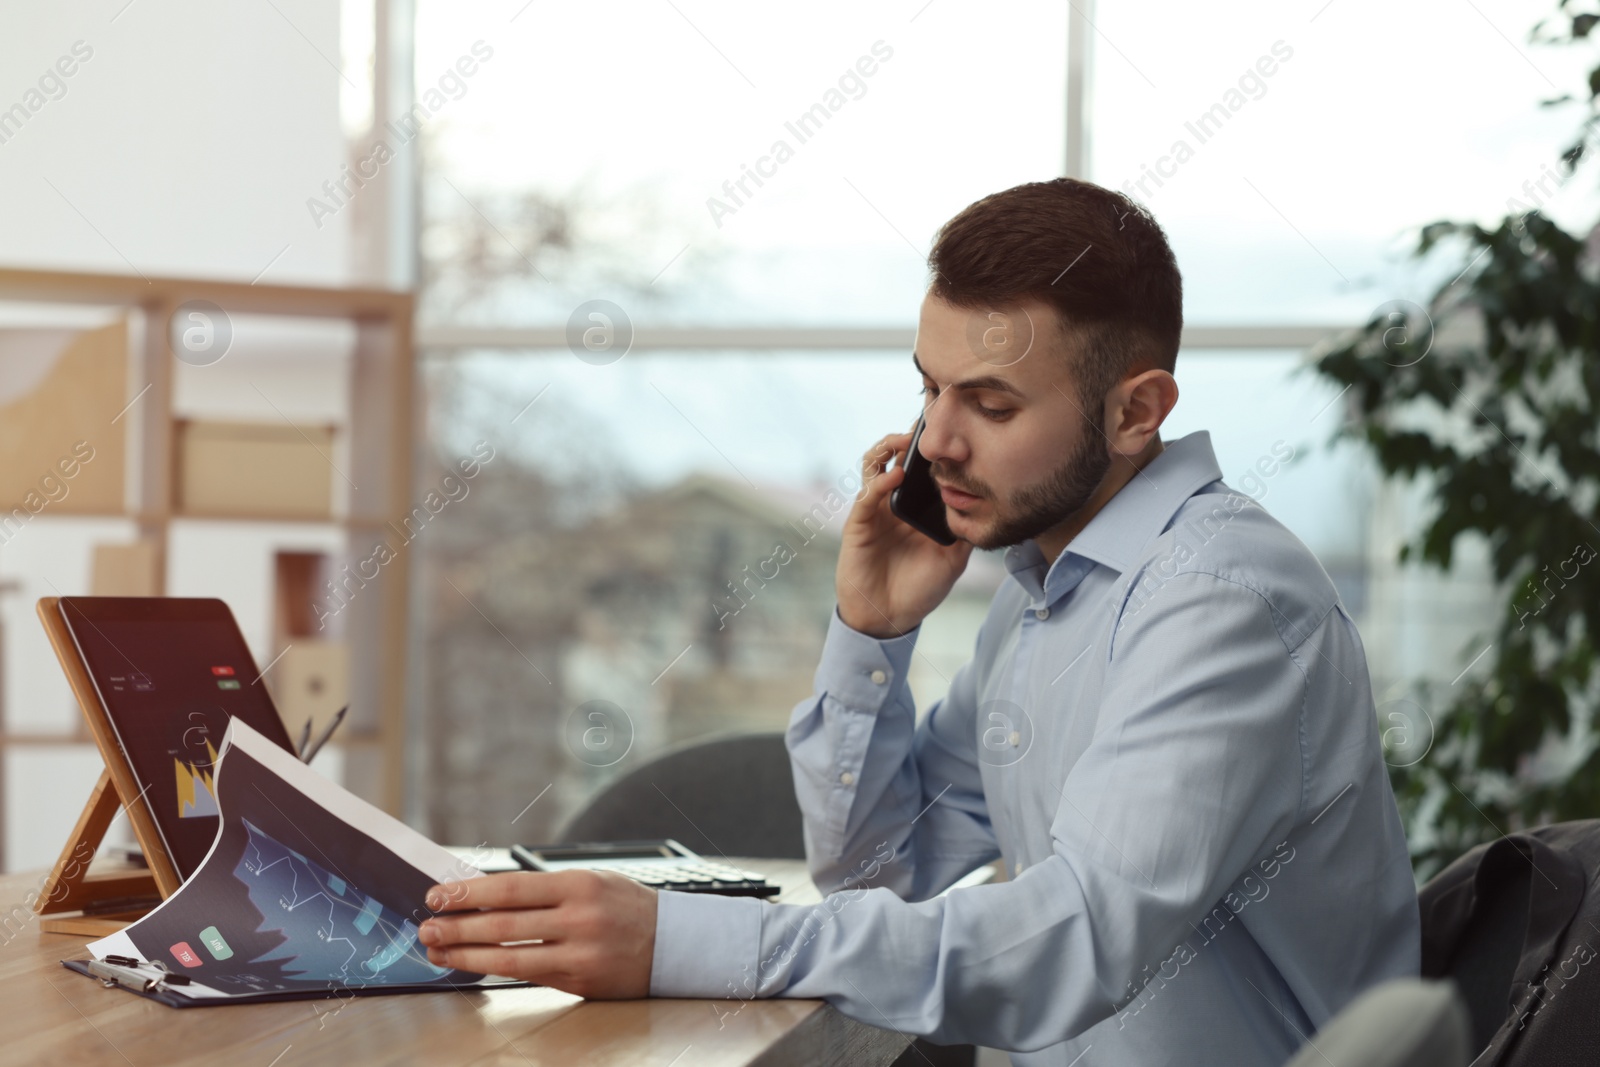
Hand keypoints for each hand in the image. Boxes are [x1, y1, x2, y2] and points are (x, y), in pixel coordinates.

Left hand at [418, 870, 656, 998]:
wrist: (674, 943)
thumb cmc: (626, 907)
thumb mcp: (592, 881)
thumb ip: (546, 889)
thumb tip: (485, 895)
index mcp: (579, 884)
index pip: (510, 888)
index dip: (468, 894)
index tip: (438, 896)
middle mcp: (579, 918)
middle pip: (503, 923)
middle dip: (457, 926)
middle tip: (427, 927)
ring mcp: (580, 953)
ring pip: (509, 956)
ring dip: (466, 954)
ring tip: (438, 950)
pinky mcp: (580, 981)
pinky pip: (528, 975)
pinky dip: (495, 968)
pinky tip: (473, 964)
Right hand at [837, 430, 973, 637]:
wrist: (891, 618)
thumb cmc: (918, 589)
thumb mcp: (952, 560)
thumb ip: (965, 533)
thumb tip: (987, 506)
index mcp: (916, 508)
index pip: (921, 468)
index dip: (931, 447)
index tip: (950, 427)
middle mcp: (893, 503)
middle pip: (896, 457)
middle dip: (910, 437)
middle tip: (928, 423)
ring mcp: (875, 511)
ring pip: (874, 465)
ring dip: (887, 447)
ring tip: (906, 441)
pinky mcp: (859, 524)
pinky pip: (866, 495)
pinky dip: (879, 482)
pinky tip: (895, 476)